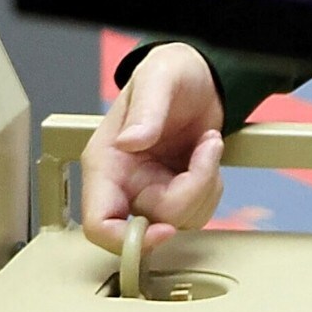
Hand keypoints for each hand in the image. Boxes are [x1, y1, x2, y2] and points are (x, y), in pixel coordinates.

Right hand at [81, 44, 225, 254]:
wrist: (202, 74)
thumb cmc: (171, 72)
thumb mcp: (158, 78)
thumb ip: (146, 110)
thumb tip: (131, 142)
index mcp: (106, 163)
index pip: (98, 223)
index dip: (126, 239)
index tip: (163, 230)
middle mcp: (125, 182)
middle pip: (153, 223)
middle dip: (192, 190)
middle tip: (206, 148)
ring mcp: (152, 187)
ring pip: (181, 219)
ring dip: (207, 185)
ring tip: (207, 144)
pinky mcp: (177, 188)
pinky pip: (199, 208)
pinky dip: (213, 185)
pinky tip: (209, 153)